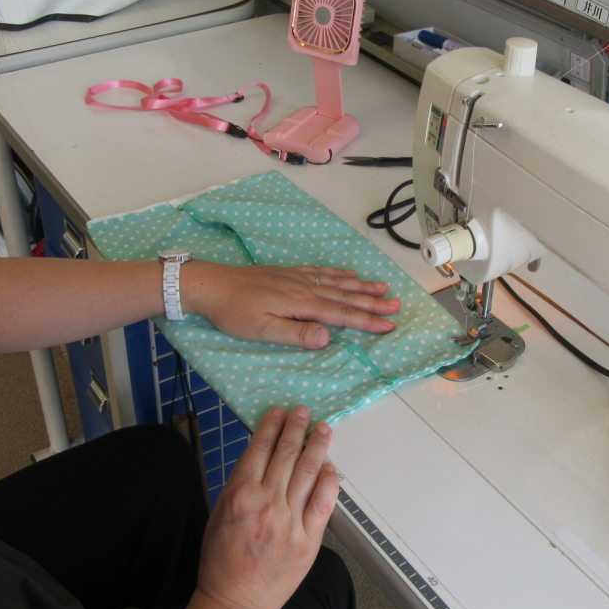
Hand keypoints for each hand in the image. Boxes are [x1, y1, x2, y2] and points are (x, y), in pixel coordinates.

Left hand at [182, 261, 399, 348]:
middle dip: (373, 302)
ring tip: (384, 287)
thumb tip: (328, 337)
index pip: (341, 314)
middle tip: (397, 305)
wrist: (211, 285)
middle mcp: (304, 287)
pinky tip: (348, 273)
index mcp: (301, 304)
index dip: (367, 321)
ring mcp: (297, 277)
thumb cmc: (234, 313)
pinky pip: (320, 271)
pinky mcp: (288, 272)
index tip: (389, 324)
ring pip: (336, 282)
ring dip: (361, 285)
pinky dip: (338, 273)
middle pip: (345, 296)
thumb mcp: (262, 331)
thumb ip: (297, 334)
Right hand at [196, 406, 337, 608]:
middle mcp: (266, 503)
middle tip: (304, 412)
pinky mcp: (309, 539)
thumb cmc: (221, 560)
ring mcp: (290, 521)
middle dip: (297, 428)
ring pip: (308, 472)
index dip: (272, 426)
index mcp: (239, 494)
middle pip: (286, 454)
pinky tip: (330, 465)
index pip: (259, 449)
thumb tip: (260, 457)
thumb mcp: (219, 514)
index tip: (279, 412)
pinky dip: (328, 480)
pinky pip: (324, 502)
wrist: (235, 601)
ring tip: (323, 429)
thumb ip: (239, 485)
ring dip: (317, 445)